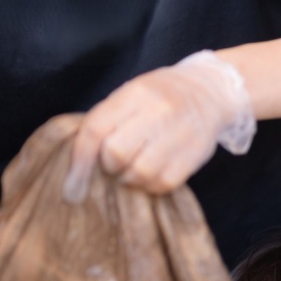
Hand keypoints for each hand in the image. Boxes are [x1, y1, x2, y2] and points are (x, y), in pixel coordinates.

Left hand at [63, 50, 255, 200]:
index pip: (96, 129)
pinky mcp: (195, 154)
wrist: (209, 93)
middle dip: (109, 167)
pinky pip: (163, 183)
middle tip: (114, 165)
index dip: (80, 160)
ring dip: (130, 179)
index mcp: (136, 93)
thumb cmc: (160, 98)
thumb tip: (78, 166)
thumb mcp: (130, 96)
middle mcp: (159, 111)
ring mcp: (180, 133)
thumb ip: (106, 122)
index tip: (72, 184)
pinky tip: (151, 176)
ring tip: (133, 171)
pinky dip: (151, 186)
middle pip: (117, 153)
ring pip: (140, 172)